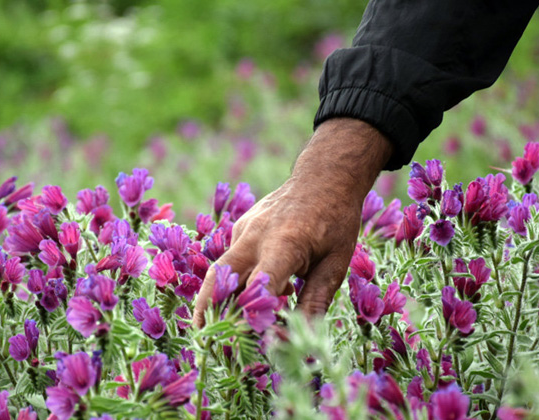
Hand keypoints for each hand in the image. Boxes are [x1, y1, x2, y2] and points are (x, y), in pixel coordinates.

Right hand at [192, 118, 392, 325]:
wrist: (324, 177)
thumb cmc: (335, 221)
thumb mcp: (335, 263)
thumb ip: (314, 301)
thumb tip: (301, 338)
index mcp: (284, 244)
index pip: (259, 284)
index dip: (251, 314)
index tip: (246, 339)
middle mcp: (256, 235)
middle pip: (222, 276)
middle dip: (208, 307)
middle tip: (203, 337)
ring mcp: (244, 229)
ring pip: (222, 269)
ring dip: (215, 296)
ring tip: (213, 325)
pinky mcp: (241, 228)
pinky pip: (232, 258)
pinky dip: (234, 280)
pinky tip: (249, 295)